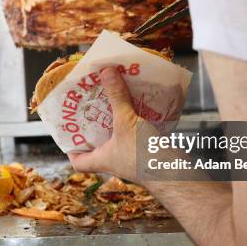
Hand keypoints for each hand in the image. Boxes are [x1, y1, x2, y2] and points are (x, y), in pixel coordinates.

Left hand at [67, 67, 139, 181]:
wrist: (177, 172)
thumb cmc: (146, 157)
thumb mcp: (127, 122)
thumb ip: (117, 97)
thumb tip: (105, 72)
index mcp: (102, 159)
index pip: (78, 161)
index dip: (71, 149)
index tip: (69, 132)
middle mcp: (115, 158)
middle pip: (98, 142)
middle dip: (95, 124)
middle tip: (90, 104)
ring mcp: (131, 154)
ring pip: (118, 134)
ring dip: (116, 117)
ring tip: (111, 97)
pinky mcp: (146, 149)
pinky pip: (135, 130)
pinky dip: (135, 117)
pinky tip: (135, 103)